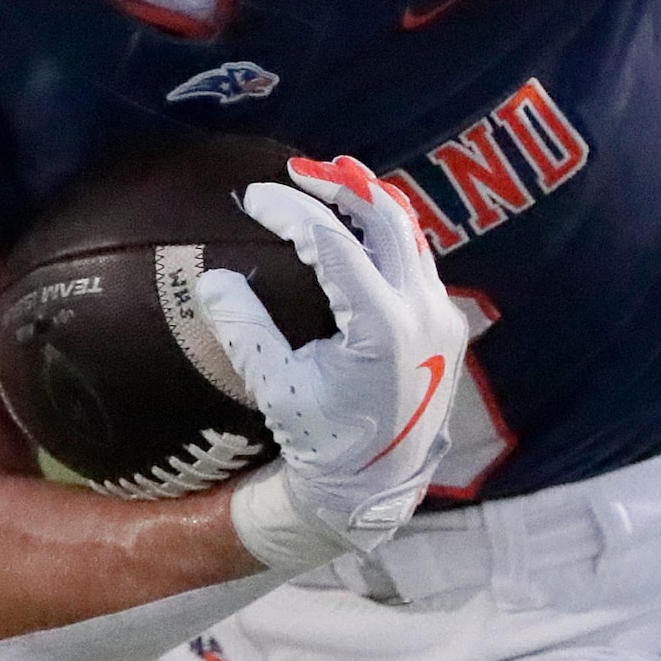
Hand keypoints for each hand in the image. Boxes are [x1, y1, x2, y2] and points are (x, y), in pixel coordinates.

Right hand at [197, 155, 464, 563]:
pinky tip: (360, 229)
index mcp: (380, 326)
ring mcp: (442, 316)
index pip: (332, 244)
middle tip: (297, 172)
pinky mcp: (448, 325)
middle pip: (385, 219)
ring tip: (331, 182)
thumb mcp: (275, 388)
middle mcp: (422, 312)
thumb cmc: (321, 441)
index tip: (253, 198)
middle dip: (340, 187)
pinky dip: (389, 235)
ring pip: (411, 235)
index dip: (290, 212)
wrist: (376, 488)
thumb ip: (245, 329)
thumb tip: (212, 277)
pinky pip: (420, 261)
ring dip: (370, 205)